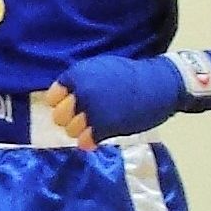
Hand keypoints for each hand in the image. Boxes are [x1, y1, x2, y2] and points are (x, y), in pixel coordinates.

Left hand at [49, 49, 210, 147]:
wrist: (158, 85)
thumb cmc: (130, 76)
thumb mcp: (100, 68)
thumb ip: (80, 82)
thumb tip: (63, 98)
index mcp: (79, 75)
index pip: (52, 97)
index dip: (62, 103)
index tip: (75, 103)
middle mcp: (82, 93)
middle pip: (58, 117)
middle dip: (69, 119)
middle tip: (85, 118)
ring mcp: (92, 111)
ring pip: (71, 131)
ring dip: (82, 130)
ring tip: (97, 124)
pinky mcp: (104, 127)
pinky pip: (85, 141)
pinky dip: (91, 141)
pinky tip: (100, 135)